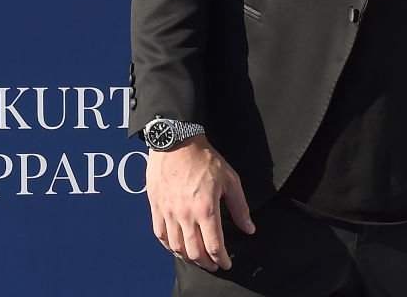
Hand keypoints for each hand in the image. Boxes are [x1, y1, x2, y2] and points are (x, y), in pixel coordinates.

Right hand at [146, 135, 254, 270]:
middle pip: (195, 252)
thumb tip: (249, 228)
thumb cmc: (204, 158)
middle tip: (213, 264)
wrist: (176, 143)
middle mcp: (186, 215)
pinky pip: (160, 236)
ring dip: (189, 258)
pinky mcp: (156, 208)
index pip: (214, 245)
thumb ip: (240, 207)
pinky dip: (169, 247)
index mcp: (206, 209)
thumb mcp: (230, 179)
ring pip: (177, 248)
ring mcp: (168, 213)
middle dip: (207, 263)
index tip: (226, 263)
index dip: (221, 259)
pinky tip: (177, 248)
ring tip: (197, 258)